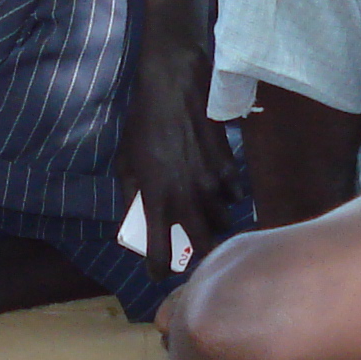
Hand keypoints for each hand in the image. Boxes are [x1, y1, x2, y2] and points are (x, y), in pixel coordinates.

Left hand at [118, 38, 232, 277]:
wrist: (174, 87)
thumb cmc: (143, 122)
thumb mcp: (126, 161)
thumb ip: (132, 193)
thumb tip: (139, 217)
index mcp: (156, 199)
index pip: (158, 252)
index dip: (157, 269)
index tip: (157, 272)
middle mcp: (187, 198)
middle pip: (204, 247)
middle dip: (199, 255)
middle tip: (193, 252)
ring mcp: (212, 184)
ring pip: (223, 222)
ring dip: (214, 222)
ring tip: (205, 214)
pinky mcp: (230, 167)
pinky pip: (234, 196)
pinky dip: (227, 196)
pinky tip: (218, 187)